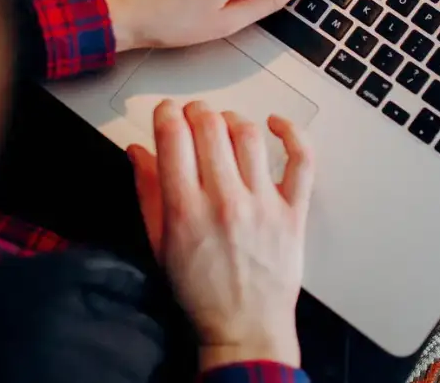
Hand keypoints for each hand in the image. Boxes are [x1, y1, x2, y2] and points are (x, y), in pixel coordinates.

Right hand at [127, 100, 313, 370]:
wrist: (244, 329)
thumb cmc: (199, 292)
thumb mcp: (159, 245)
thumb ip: (148, 192)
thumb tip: (138, 151)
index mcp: (185, 209)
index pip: (173, 136)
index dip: (166, 113)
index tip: (166, 112)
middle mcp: (225, 201)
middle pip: (210, 126)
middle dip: (196, 111)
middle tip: (192, 116)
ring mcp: (263, 204)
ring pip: (248, 134)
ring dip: (232, 119)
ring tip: (224, 124)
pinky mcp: (293, 211)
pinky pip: (301, 160)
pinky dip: (292, 133)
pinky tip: (276, 124)